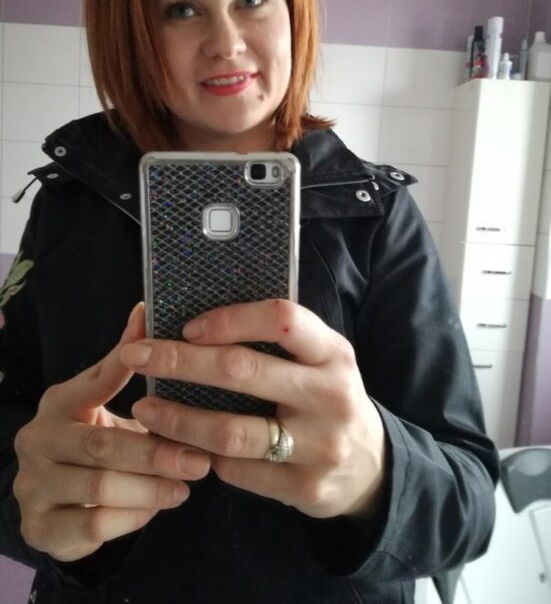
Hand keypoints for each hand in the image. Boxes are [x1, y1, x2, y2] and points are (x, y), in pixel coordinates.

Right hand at [13, 303, 209, 561]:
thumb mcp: (103, 400)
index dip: (133, 373)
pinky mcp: (40, 528)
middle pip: (101, 445)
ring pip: (99, 489)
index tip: (177, 365)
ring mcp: (33, 486)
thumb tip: (146, 309)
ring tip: (186, 485)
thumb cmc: (90, 437)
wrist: (54, 499)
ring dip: (149, 488)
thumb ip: (124, 363)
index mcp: (58, 402)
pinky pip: (92, 526)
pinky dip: (131, 518)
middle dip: (155, 454)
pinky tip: (157, 508)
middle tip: (199, 460)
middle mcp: (37, 440)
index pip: (96, 382)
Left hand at [121, 300, 385, 518]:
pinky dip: (205, 455)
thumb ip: (279, 343)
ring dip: (178, 419)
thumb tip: (200, 323)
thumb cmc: (327, 398)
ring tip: (144, 408)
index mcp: (333, 353)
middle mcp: (330, 395)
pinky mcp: (305, 487)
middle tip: (136, 356)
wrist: (371, 467)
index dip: (229, 319)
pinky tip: (186, 445)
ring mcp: (320, 445)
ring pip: (231, 431)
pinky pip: (239, 470)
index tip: (187, 326)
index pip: (281, 319)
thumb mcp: (321, 362)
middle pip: (242, 371)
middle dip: (179, 361)